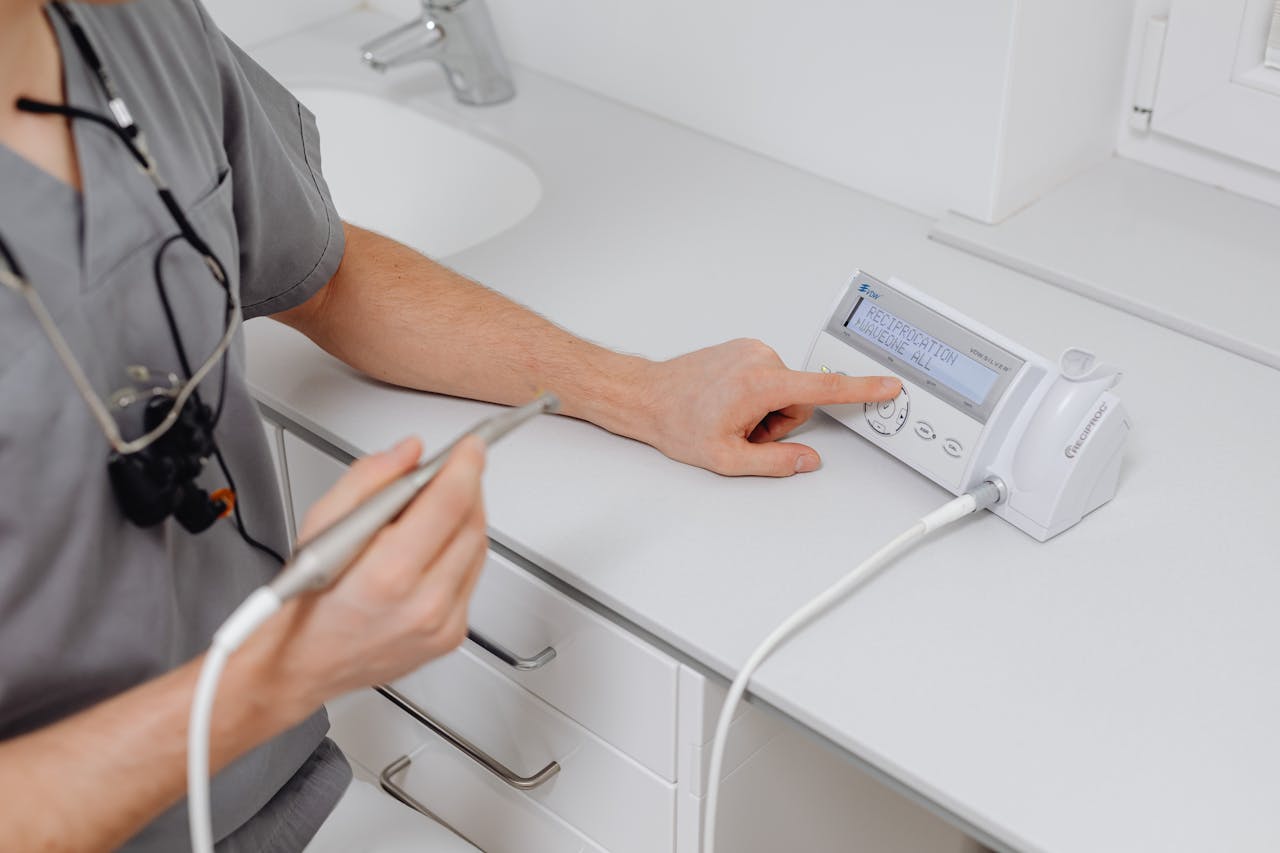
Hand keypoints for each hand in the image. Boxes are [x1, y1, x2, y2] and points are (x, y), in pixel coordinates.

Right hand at [244, 436, 487, 718]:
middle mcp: (422, 605)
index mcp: (387, 576)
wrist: (299, 664)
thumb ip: (370, 479)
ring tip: (435, 506)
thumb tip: (409, 453)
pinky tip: (433, 546)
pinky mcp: (450, 635)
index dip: (465, 465)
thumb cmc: (304, 602)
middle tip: (450, 469)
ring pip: (478, 549)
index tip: (469, 447)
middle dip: (466, 486)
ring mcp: (441, 625)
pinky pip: (471, 577)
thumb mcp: (321, 523)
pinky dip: (460, 552)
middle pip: (470, 523)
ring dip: (465, 518)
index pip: (449, 503)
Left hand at [640, 338, 900, 476]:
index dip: (862, 389)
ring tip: (731, 417)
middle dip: (778, 422)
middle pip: (799, 399)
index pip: (824, 389)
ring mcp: (751, 350)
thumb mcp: (728, 459)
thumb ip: (775, 463)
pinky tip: (727, 403)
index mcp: (761, 384)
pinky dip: (755, 395)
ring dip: (765, 410)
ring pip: (783, 390)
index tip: (889, 385)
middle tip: (743, 431)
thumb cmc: (677, 422)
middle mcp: (760, 358)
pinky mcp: (744, 348)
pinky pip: (768, 377)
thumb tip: (808, 460)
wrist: (647, 397)